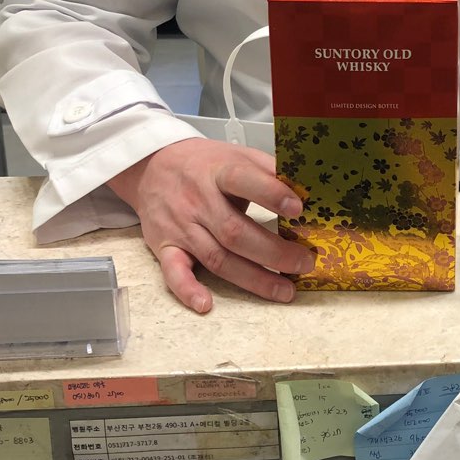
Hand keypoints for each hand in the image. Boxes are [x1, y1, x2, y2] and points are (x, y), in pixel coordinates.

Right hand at [107, 139, 315, 312]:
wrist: (152, 166)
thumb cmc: (205, 164)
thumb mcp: (238, 155)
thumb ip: (269, 170)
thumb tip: (307, 188)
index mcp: (218, 172)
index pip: (243, 180)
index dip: (271, 194)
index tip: (298, 208)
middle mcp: (198, 201)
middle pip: (235, 232)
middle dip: (274, 253)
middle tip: (304, 263)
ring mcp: (181, 227)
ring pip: (217, 258)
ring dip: (252, 279)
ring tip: (285, 290)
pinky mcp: (165, 247)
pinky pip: (173, 272)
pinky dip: (187, 290)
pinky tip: (206, 304)